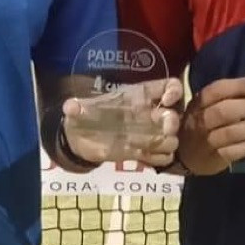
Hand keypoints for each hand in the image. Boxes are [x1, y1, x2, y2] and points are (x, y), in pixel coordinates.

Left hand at [61, 79, 183, 168]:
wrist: (82, 140)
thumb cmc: (85, 118)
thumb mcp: (79, 111)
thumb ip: (76, 108)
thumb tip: (69, 107)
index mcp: (140, 96)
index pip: (169, 86)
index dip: (174, 91)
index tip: (165, 100)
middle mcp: (150, 114)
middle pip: (175, 116)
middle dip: (171, 123)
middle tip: (162, 130)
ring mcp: (151, 134)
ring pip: (173, 139)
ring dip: (162, 144)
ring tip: (143, 146)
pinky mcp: (146, 153)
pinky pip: (165, 158)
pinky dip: (157, 158)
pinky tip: (140, 156)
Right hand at [177, 76, 244, 174]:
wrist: (184, 155)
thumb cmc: (201, 124)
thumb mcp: (206, 107)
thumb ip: (228, 98)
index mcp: (199, 104)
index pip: (216, 91)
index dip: (238, 86)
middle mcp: (200, 122)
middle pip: (223, 112)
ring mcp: (205, 142)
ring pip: (230, 133)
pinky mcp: (213, 159)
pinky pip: (232, 152)